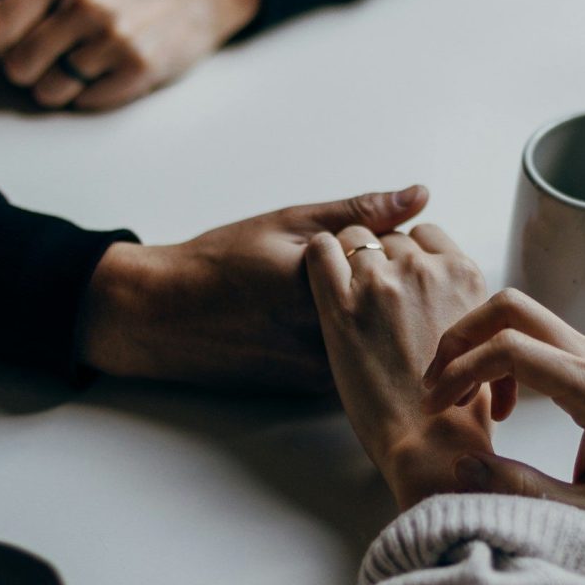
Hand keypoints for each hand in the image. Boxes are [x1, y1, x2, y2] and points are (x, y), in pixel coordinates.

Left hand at [0, 0, 260, 109]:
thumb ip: (25, 3)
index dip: (1, 47)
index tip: (14, 49)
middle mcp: (85, 4)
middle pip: (20, 68)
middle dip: (31, 72)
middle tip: (54, 63)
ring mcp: (114, 38)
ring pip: (51, 92)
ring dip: (61, 88)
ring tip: (86, 67)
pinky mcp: (139, 69)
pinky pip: (88, 103)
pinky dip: (91, 96)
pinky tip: (108, 75)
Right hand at [81, 186, 427, 391]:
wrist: (165, 318)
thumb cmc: (219, 265)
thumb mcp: (286, 224)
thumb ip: (357, 213)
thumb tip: (418, 195)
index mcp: (326, 290)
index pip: (400, 265)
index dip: (389, 247)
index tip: (364, 240)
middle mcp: (329, 339)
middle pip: (394, 307)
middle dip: (387, 283)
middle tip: (344, 267)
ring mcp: (321, 370)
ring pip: (377, 338)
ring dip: (373, 315)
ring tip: (315, 296)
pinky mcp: (311, 389)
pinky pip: (354, 360)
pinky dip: (352, 338)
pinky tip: (310, 321)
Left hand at [305, 223, 491, 510]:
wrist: (430, 441)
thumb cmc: (456, 403)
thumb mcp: (478, 336)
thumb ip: (459, 301)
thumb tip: (440, 291)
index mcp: (463, 274)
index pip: (425, 234)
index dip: (406, 253)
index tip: (396, 277)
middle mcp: (424, 269)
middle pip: (388, 237)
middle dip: (377, 258)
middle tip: (367, 295)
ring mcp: (382, 283)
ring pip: (354, 237)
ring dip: (347, 258)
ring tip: (344, 294)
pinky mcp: (341, 305)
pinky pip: (320, 249)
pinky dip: (319, 256)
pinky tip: (320, 278)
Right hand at [423, 288, 584, 528]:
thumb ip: (525, 490)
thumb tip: (462, 464)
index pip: (510, 349)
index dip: (460, 371)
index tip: (435, 407)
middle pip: (511, 309)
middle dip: (461, 338)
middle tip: (436, 383)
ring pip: (517, 318)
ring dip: (475, 347)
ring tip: (457, 398)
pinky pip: (531, 340)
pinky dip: (497, 361)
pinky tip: (498, 409)